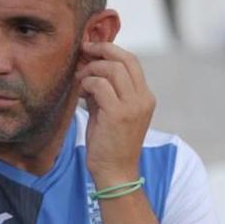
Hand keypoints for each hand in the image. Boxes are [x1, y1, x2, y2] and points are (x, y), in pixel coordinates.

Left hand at [76, 41, 155, 187]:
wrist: (116, 174)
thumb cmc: (110, 146)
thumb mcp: (110, 113)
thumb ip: (105, 91)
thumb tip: (89, 69)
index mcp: (145, 97)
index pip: (131, 61)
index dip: (111, 49)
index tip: (91, 49)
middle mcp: (143, 99)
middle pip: (125, 58)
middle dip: (101, 50)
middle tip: (83, 52)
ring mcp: (133, 106)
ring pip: (112, 69)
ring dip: (91, 70)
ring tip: (79, 80)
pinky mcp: (118, 114)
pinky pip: (100, 85)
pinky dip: (87, 84)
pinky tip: (80, 93)